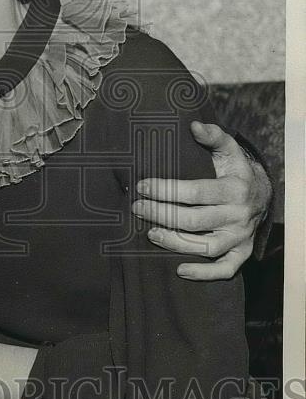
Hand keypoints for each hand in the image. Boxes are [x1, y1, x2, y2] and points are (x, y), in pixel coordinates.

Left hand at [132, 121, 272, 280]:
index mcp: (235, 188)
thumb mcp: (228, 150)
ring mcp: (241, 236)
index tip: (141, 186)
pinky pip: (225, 269)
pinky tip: (180, 269)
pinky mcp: (241, 253)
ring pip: (206, 247)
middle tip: (137, 208)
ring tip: (150, 233)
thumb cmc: (234, 170)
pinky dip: (204, 273)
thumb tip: (193, 125)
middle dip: (162, 214)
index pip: (196, 191)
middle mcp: (239, 215)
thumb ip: (213, 136)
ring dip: (176, 242)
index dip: (167, 189)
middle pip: (196, 220)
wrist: (261, 194)